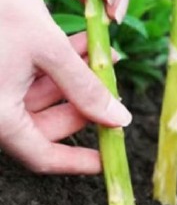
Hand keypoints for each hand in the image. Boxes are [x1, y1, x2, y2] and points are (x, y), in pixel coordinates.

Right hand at [0, 0, 131, 173]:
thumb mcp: (48, 49)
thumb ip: (84, 88)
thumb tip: (118, 119)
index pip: (42, 155)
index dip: (78, 161)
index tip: (107, 159)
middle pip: (46, 124)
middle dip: (85, 106)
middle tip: (114, 91)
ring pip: (42, 95)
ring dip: (77, 79)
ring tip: (106, 56)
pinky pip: (31, 75)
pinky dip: (58, 64)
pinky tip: (83, 43)